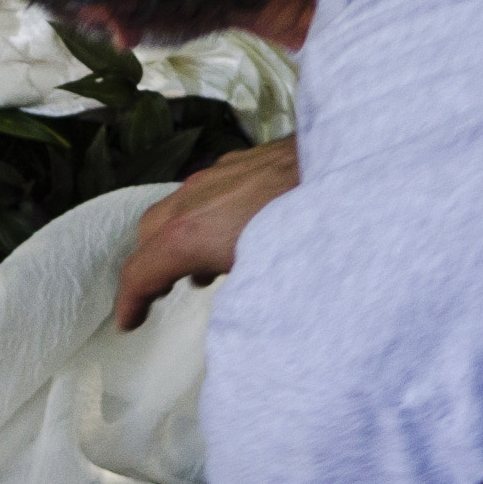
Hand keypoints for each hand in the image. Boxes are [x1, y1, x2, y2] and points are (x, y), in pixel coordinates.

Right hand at [118, 140, 299, 331]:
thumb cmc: (311, 231)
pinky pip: (209, 191)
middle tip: (158, 297)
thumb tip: (236, 322)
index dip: (129, 301)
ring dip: (179, 240)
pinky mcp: (246, 161)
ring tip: (200, 271)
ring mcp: (219, 173)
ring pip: (180, 207)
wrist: (353, 169)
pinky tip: (235, 232)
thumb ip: (239, 302)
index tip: (128, 322)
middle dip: (150, 266)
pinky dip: (206, 217)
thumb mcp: (266, 282)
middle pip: (151, 232)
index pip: (140, 270)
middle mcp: (195, 197)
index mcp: (190, 233)